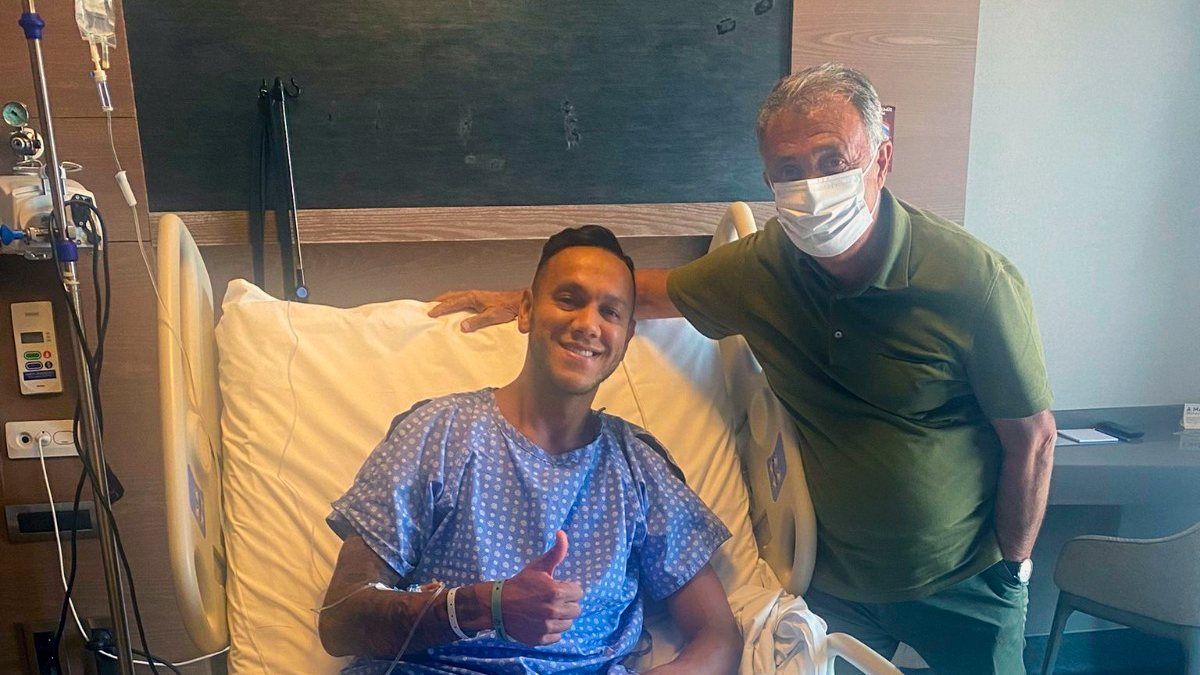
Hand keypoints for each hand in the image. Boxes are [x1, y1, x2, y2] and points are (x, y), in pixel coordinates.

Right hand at [428, 289, 521, 331]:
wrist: (520, 302)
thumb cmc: (508, 308)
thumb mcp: (493, 316)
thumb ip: (478, 321)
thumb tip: (462, 326)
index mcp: (473, 297)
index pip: (452, 302)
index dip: (440, 308)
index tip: (430, 314)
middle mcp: (472, 295)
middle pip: (450, 296)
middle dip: (438, 301)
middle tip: (427, 308)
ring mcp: (476, 296)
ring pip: (455, 297)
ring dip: (445, 301)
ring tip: (436, 308)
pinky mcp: (480, 300)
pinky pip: (462, 300)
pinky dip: (454, 303)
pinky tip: (454, 311)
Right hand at [501, 530, 582, 644]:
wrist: (498, 605)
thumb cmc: (521, 584)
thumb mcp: (538, 566)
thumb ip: (556, 552)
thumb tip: (562, 533)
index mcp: (556, 592)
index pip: (579, 593)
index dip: (570, 588)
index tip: (560, 587)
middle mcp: (553, 611)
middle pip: (576, 609)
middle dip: (568, 603)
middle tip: (555, 599)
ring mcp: (547, 627)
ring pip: (568, 623)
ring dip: (562, 617)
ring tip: (549, 610)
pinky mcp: (541, 639)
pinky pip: (558, 636)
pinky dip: (553, 629)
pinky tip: (543, 621)